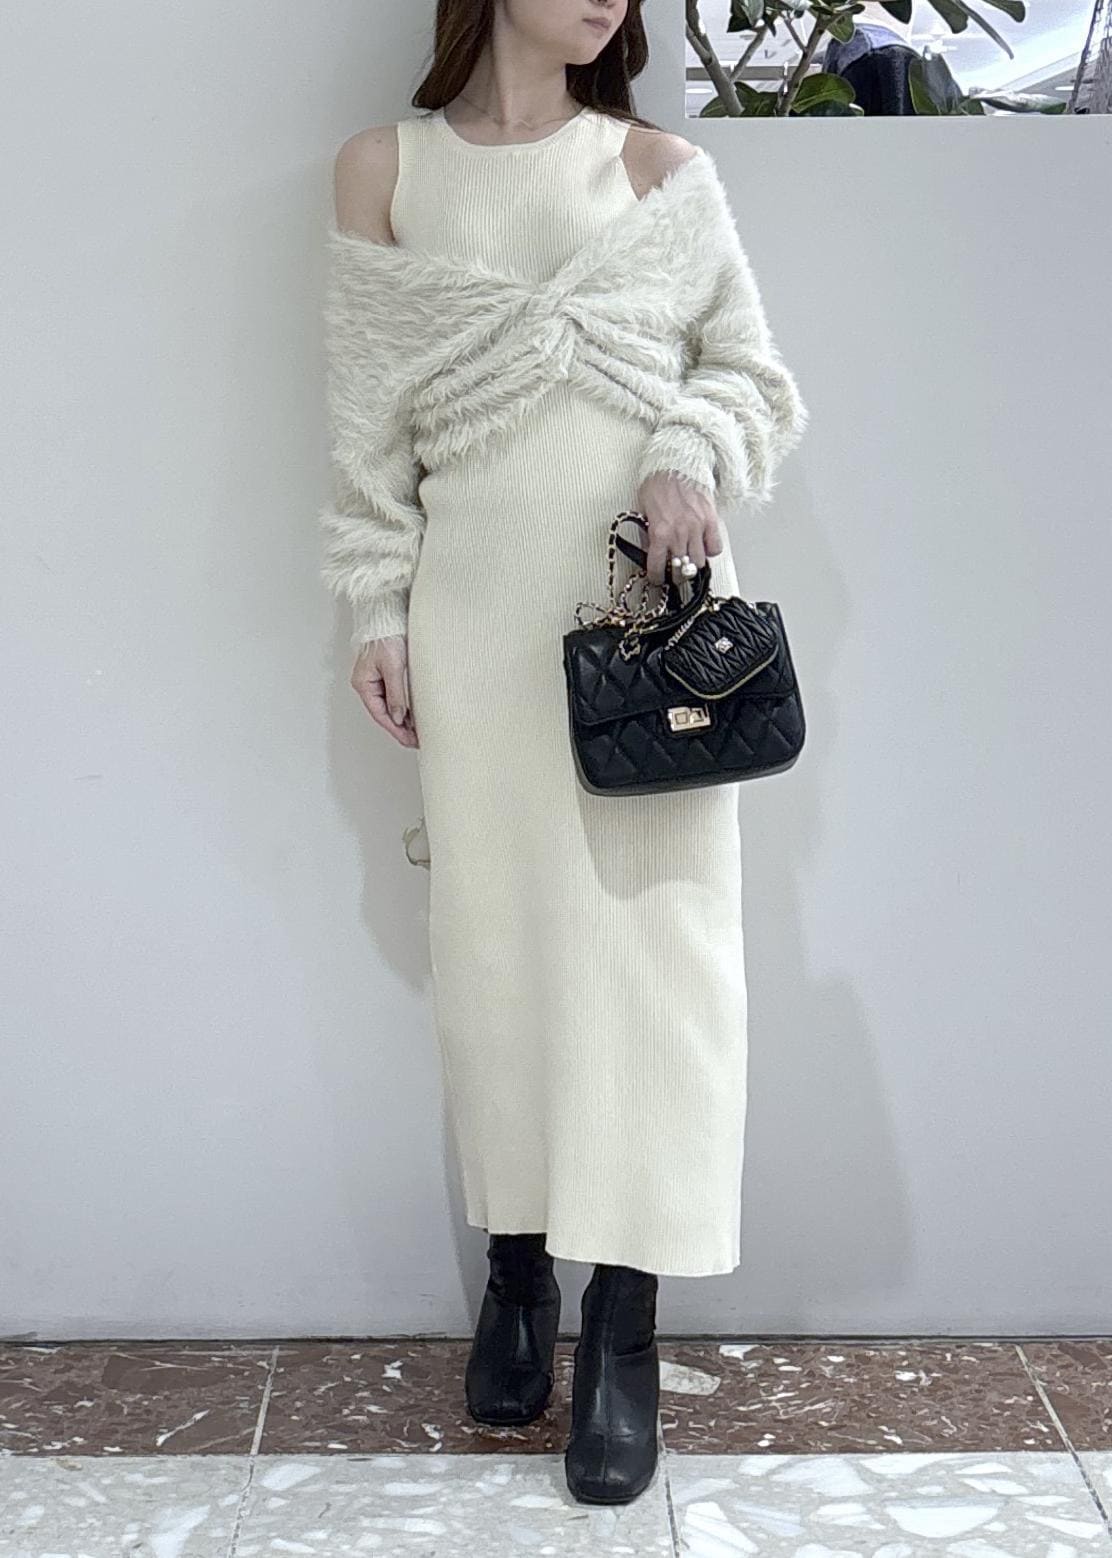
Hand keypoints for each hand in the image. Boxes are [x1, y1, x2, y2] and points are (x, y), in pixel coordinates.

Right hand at [351, 635, 418, 747]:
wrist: (387, 616)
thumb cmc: (386, 636)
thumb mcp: (394, 667)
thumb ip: (396, 693)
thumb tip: (398, 717)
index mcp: (363, 683)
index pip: (379, 714)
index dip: (395, 730)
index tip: (409, 740)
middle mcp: (367, 683)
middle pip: (383, 712)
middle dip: (399, 728)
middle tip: (416, 740)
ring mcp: (375, 679)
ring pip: (388, 706)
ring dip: (401, 719)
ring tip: (416, 732)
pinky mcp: (384, 674)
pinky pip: (392, 696)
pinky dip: (402, 707)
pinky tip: (411, 715)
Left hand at [636, 471, 723, 586]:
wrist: (677, 462)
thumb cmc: (658, 483)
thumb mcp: (642, 509)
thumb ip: (646, 533)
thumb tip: (648, 550)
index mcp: (660, 532)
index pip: (657, 567)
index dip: (656, 578)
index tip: (657, 578)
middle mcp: (679, 533)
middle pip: (680, 570)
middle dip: (675, 576)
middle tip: (673, 573)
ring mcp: (697, 528)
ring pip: (698, 563)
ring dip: (691, 565)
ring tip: (687, 561)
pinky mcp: (711, 521)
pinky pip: (715, 548)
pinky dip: (710, 551)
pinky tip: (702, 547)